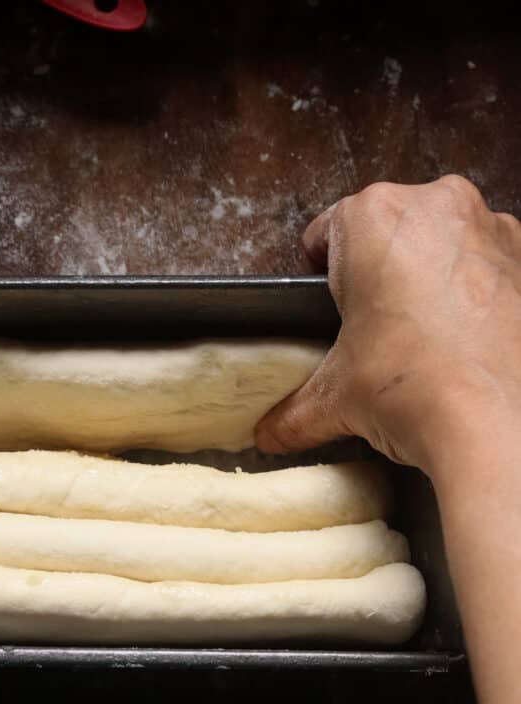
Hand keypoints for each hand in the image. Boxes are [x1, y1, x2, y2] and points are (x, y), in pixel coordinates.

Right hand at [254, 175, 520, 480]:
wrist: (498, 426)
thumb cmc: (416, 389)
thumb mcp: (334, 401)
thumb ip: (293, 412)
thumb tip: (271, 432)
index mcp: (373, 218)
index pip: (326, 232)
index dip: (322, 275)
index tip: (331, 305)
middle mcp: (437, 205)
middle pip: (390, 233)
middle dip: (382, 275)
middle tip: (377, 330)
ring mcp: (493, 228)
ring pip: (444, 244)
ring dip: (431, 281)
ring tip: (425, 341)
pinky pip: (490, 269)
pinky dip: (478, 296)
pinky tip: (467, 343)